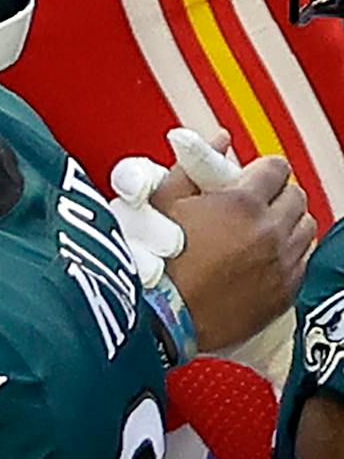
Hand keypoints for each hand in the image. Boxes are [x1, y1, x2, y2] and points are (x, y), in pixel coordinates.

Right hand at [148, 131, 313, 356]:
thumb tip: (218, 141)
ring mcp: (281, 263)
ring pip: (304, 229)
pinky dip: (286, 257)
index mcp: (241, 203)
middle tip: (251, 207)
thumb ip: (192, 166)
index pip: (276, 168)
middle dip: (276, 197)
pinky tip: (258, 261)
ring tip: (256, 235)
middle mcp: (270, 231)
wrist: (159, 317)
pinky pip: (302, 263)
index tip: (249, 179)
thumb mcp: (161, 202)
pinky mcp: (284, 293)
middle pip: (296, 197)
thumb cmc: (153, 262)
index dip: (261, 171)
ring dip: (285, 226)